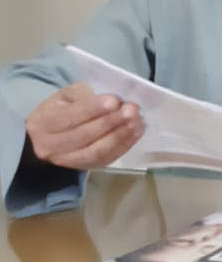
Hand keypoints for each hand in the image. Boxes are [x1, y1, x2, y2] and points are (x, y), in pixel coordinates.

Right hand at [25, 82, 143, 169]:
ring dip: (120, 136)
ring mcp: (67, 160)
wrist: (48, 136)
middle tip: (131, 110)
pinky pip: (106, 159)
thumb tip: (111, 99)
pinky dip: (124, 145)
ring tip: (137, 121)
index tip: (114, 100)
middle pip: (83, 136)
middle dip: (111, 122)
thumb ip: (85, 94)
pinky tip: (136, 132)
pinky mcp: (84, 167)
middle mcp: (51, 145)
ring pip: (96, 151)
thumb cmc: (60, 109)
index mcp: (43, 122)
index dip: (93, 108)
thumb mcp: (66, 95)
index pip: (69, 116)